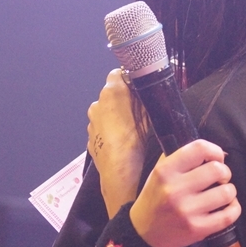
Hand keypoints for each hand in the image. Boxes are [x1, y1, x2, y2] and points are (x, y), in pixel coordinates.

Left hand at [87, 69, 145, 215]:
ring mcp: (92, 121)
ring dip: (118, 115)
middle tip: (142, 110)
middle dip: (125, 98)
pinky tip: (124, 141)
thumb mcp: (150, 115)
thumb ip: (148, 97)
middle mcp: (97, 103)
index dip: (132, 79)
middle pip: (113, 92)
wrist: (120, 174)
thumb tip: (154, 88)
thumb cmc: (136, 143)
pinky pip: (103, 127)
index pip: (120, 72)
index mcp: (112, 92)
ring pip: (107, 111)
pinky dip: (111, 130)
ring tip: (134, 129)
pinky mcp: (91, 137)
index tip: (142, 87)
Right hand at [129, 140, 240, 246]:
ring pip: (227, 192)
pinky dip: (233, 208)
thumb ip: (183, 158)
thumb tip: (217, 153)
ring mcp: (186, 211)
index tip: (217, 158)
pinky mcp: (197, 229)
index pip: (200, 148)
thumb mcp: (159, 172)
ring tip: (222, 193)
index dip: (215, 151)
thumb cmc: (156, 198)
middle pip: (217, 170)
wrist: (143, 233)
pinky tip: (227, 206)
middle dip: (224, 172)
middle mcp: (175, 189)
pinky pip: (228, 215)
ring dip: (229, 191)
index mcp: (165, 171)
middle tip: (220, 178)